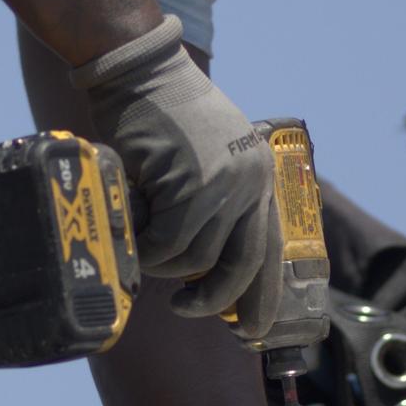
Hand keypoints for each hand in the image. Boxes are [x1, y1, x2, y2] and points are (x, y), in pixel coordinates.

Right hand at [70, 16, 283, 336]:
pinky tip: (134, 236)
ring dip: (166, 268)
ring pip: (196, 259)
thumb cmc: (163, 115)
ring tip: (145, 252)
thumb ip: (215, 198)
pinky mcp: (191, 185)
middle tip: (187, 309)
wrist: (141, 72)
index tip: (250, 332)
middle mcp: (252, 183)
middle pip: (241, 266)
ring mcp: (224, 185)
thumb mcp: (208, 155)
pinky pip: (167, 244)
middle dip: (213, 300)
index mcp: (262, 177)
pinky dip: (147, 250)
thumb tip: (202, 264)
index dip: (262, 299)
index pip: (272, 252)